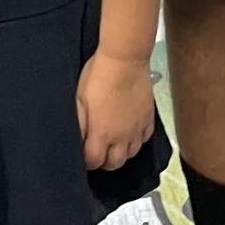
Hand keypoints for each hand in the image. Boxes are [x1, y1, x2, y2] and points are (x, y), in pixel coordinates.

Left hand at [77, 51, 155, 175]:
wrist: (124, 60)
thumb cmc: (98, 76)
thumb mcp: (79, 99)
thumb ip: (78, 124)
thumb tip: (77, 141)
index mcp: (101, 134)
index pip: (94, 161)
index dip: (87, 161)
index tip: (83, 153)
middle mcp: (121, 137)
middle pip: (115, 164)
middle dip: (104, 162)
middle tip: (97, 151)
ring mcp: (137, 129)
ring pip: (131, 154)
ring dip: (121, 153)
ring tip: (112, 144)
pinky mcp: (148, 119)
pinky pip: (144, 139)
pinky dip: (136, 141)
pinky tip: (129, 133)